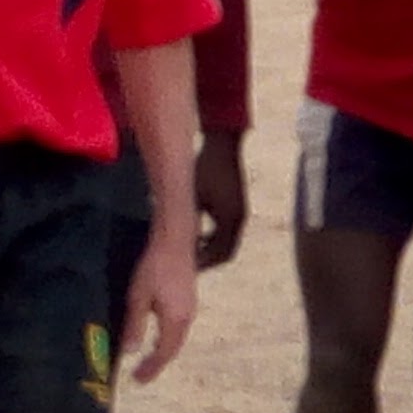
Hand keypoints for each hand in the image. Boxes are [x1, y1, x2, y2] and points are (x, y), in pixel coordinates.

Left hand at [123, 242, 195, 385]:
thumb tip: (130, 352)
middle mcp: (187, 317)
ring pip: (178, 338)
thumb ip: (135, 325)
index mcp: (175, 319)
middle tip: (141, 375)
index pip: (164, 353)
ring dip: (163, 351)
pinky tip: (158, 335)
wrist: (175, 240)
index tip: (137, 380)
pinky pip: (179, 327)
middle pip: (173, 348)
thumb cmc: (154, 266)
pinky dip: (168, 338)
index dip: (151, 368)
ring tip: (148, 359)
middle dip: (157, 363)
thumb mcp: (138, 297)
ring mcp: (190, 307)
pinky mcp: (189, 299)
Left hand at [192, 132, 248, 269]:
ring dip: (210, 249)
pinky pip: (228, 232)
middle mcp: (239, 220)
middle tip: (187, 266)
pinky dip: (214, 238)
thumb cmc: (205, 168)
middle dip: (207, 261)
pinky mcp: (238, 206)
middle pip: (226, 253)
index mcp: (230, 220)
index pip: (219, 254)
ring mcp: (240, 213)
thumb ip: (185, 218)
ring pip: (227, 243)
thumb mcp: (191, 195)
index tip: (185, 267)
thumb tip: (171, 238)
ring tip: (190, 253)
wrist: (224, 145)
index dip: (202, 263)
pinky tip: (197, 235)